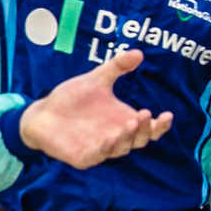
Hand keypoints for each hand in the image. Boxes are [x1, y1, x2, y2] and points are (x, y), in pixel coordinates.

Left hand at [19, 49, 173, 166]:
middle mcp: (116, 136)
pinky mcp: (84, 157)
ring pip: (121, 149)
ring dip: (128, 138)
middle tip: (145, 115)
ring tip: (131, 123)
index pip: (149, 128)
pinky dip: (106, 149)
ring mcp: (101, 148)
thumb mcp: (96, 79)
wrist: (43, 112)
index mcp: (123, 121)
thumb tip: (139, 53)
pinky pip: (98, 156)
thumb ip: (117, 67)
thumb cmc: (72, 99)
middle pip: (139, 140)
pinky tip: (110, 138)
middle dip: (145, 130)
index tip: (167, 115)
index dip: (160, 125)